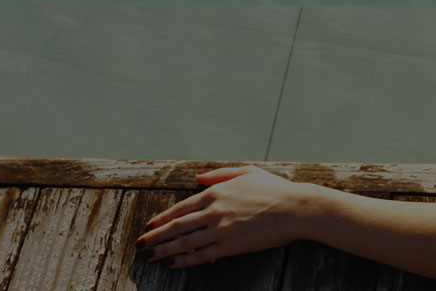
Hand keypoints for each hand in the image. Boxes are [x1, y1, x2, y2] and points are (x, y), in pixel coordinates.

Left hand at [135, 165, 322, 267]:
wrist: (295, 208)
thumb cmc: (274, 189)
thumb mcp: (246, 172)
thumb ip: (219, 174)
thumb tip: (197, 178)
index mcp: (215, 192)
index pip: (180, 208)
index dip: (161, 219)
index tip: (149, 226)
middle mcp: (213, 211)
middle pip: (176, 227)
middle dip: (154, 237)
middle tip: (139, 244)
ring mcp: (220, 230)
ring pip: (184, 242)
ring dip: (163, 250)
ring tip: (149, 257)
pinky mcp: (230, 246)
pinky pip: (202, 256)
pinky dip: (185, 261)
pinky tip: (173, 264)